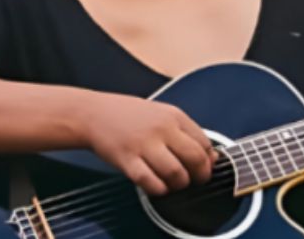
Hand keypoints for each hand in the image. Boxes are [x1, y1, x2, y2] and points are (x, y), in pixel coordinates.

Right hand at [78, 93, 217, 195]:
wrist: (93, 113)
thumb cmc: (128, 115)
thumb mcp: (162, 114)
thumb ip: (185, 132)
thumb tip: (210, 156)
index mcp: (173, 116)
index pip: (204, 142)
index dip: (209, 160)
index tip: (206, 167)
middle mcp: (161, 128)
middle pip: (194, 158)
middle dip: (201, 175)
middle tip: (196, 180)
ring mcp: (143, 144)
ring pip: (175, 173)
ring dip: (180, 184)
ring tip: (175, 183)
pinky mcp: (127, 160)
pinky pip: (150, 182)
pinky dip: (159, 189)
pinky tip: (158, 186)